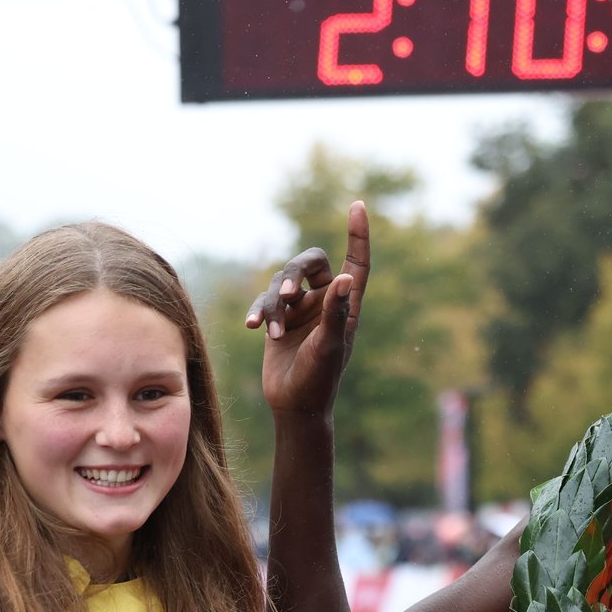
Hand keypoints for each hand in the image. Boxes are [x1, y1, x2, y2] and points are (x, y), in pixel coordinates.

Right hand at [246, 200, 369, 417]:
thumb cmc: (320, 380)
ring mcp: (301, 310)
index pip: (356, 262)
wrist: (295, 407)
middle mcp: (325, 302)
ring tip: (271, 331)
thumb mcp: (329, 346)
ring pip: (281, 283)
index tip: (358, 205)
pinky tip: (253, 327)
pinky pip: (265, 302)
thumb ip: (335, 312)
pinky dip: (260, 311)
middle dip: (294, 272)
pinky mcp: (279, 320)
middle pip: (309, 263)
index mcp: (346, 305)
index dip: (358, 234)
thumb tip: (345, 278)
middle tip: (288, 294)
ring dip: (273, 304)